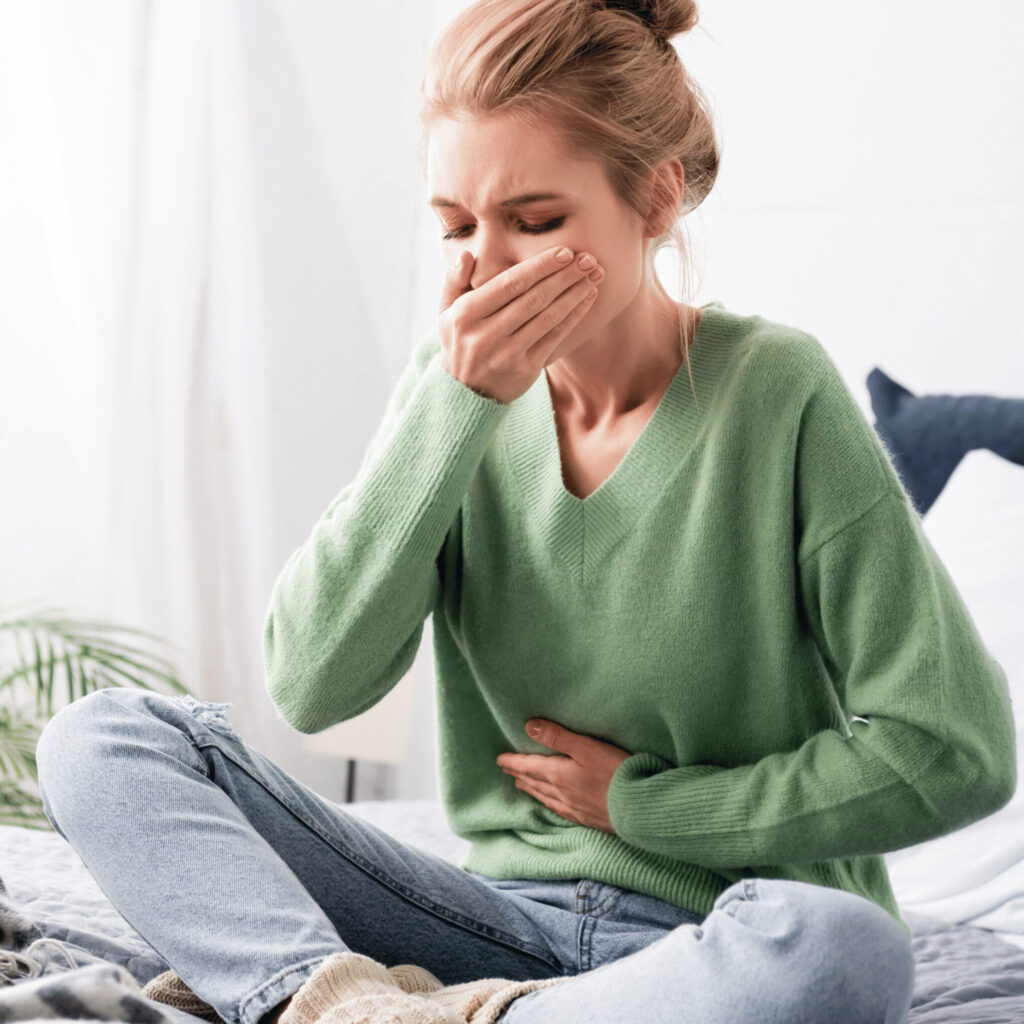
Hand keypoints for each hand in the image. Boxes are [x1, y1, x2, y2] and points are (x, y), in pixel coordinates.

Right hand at [437, 245, 603, 404]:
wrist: (466, 392)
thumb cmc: (459, 342)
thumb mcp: (445, 312)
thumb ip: (454, 281)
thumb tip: (465, 256)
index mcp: (466, 315)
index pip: (509, 285)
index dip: (539, 267)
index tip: (564, 251)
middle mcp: (486, 335)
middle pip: (533, 299)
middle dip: (564, 276)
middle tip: (587, 258)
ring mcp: (507, 354)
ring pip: (547, 317)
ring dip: (574, 294)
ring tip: (594, 274)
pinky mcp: (526, 369)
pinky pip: (554, 337)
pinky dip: (574, 316)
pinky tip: (587, 297)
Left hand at [496, 719, 631, 833]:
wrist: (638, 807)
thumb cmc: (615, 772)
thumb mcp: (586, 747)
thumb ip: (558, 737)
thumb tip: (529, 727)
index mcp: (558, 774)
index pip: (528, 767)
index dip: (513, 762)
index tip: (499, 759)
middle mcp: (561, 793)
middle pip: (533, 782)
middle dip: (519, 775)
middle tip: (507, 770)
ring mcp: (573, 808)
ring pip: (544, 797)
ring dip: (530, 789)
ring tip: (521, 785)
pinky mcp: (586, 818)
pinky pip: (558, 810)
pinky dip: (548, 803)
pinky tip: (550, 805)